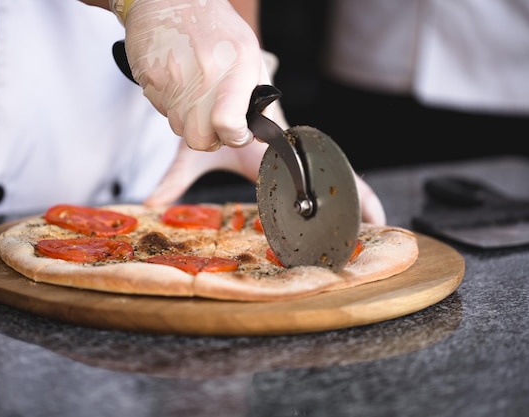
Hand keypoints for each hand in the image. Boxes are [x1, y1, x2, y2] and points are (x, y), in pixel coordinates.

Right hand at [122, 0, 269, 150]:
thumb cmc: (213, 27)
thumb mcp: (249, 54)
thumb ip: (260, 97)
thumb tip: (264, 134)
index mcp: (236, 66)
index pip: (229, 124)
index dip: (235, 137)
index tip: (238, 132)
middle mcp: (203, 73)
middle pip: (201, 139)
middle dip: (211, 138)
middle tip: (215, 121)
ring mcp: (172, 78)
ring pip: (180, 129)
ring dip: (191, 120)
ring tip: (195, 92)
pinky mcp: (150, 80)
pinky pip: (163, 112)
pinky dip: (173, 105)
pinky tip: (179, 82)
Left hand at [145, 139, 386, 225]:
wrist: (227, 93)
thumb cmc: (215, 124)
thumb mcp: (196, 154)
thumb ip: (176, 178)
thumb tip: (151, 203)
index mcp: (277, 154)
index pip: (312, 173)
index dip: (331, 193)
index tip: (345, 216)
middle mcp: (296, 155)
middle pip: (338, 175)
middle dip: (360, 202)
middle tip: (375, 232)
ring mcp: (302, 156)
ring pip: (339, 174)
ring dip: (360, 198)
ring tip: (377, 228)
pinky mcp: (301, 157)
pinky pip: (330, 173)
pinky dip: (347, 189)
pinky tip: (357, 211)